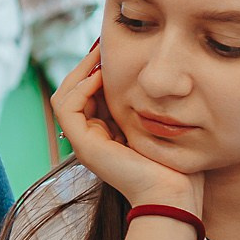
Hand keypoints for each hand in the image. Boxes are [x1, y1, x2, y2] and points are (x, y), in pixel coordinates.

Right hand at [50, 45, 203, 216]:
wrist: (173, 193)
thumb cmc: (175, 163)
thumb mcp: (160, 123)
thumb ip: (149, 104)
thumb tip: (154, 76)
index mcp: (108, 133)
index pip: (91, 94)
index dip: (97, 70)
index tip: (112, 50)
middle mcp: (92, 137)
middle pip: (74, 93)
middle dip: (86, 67)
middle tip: (101, 47)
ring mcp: (85, 142)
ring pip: (64, 96)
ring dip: (79, 73)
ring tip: (99, 57)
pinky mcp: (83, 145)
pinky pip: (66, 107)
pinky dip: (79, 88)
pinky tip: (100, 77)